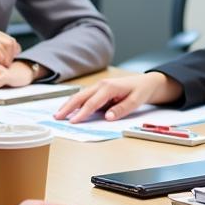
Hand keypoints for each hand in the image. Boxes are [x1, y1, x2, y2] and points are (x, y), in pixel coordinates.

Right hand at [0, 26, 19, 75]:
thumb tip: (16, 50)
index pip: (11, 40)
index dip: (14, 51)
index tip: (10, 62)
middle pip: (10, 42)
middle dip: (11, 55)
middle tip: (8, 66)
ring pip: (6, 46)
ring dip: (7, 58)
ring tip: (4, 67)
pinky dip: (1, 59)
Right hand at [54, 72, 181, 122]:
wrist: (147, 82)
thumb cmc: (141, 90)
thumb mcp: (136, 101)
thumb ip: (121, 109)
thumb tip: (108, 117)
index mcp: (109, 87)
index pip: (92, 103)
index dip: (82, 113)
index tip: (73, 122)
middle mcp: (101, 85)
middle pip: (81, 97)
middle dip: (68, 107)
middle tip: (57, 117)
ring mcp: (99, 86)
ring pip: (80, 95)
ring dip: (69, 104)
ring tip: (59, 114)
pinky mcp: (99, 90)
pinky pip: (85, 96)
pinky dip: (75, 102)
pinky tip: (69, 109)